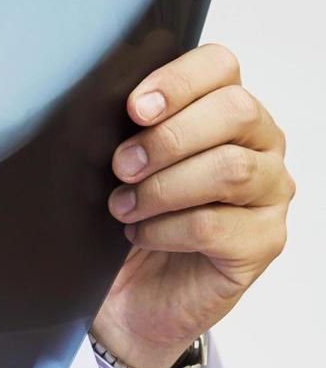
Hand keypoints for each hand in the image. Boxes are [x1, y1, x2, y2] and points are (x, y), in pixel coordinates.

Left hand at [94, 43, 293, 367]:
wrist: (127, 300)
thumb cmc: (125, 226)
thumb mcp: (117, 171)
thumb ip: (125, 133)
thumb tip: (98, 109)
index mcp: (225, 112)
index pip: (221, 67)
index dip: (178, 81)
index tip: (134, 108)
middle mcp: (260, 146)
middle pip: (235, 111)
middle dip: (168, 137)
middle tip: (121, 165)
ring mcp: (269, 194)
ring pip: (231, 169)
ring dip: (164, 187)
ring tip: (122, 207)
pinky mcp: (262, 243)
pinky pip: (216, 225)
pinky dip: (166, 230)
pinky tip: (140, 236)